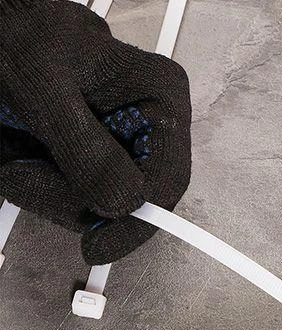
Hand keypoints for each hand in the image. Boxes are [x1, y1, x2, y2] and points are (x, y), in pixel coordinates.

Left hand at [0, 0, 191, 263]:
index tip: (97, 247)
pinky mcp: (90, 160)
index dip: (135, 223)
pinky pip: (69, 197)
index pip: (167, 183)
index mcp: (160, 102)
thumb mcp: (45, 87)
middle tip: (21, 170)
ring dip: (41, 189)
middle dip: (68, 197)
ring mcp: (118, 148)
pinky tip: (16, 153)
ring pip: (93, 206)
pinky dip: (33, 183)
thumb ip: (85, 147)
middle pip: (127, 201)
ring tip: (12, 150)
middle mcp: (147, 129)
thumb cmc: (16, 31)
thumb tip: (124, 201)